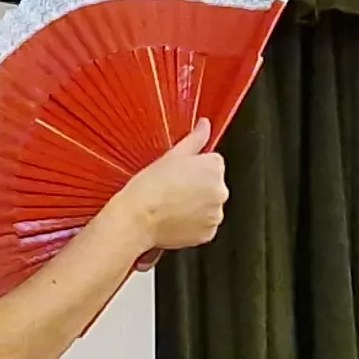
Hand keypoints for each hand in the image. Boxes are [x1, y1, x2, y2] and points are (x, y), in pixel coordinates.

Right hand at [108, 117, 227, 255]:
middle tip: (173, 190)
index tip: (179, 174)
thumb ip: (195, 139)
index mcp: (215, 167)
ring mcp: (215, 214)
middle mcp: (221, 190)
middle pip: (213, 185)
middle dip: (198, 187)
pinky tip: (175, 219)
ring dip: (197, 206)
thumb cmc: (150, 186)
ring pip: (208, 206)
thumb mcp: (172, 155)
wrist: (137, 217)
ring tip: (172, 206)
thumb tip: (205, 125)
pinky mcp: (208, 233)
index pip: (212, 163)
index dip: (194, 168)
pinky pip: (204, 226)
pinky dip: (194, 224)